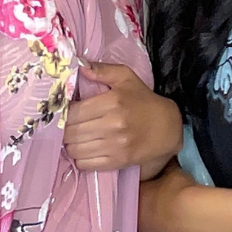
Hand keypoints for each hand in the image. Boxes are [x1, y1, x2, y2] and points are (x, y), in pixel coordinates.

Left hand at [64, 60, 182, 179]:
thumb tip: (80, 66)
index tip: (64, 111)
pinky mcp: (117, 162)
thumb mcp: (126, 77)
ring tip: (75, 137)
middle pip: (71, 132)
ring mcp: (115, 146)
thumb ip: (102, 70)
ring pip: (75, 150)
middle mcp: (112, 125)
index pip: (74, 112)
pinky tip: (84, 149)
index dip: (64, 113)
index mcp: (112, 102)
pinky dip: (79, 158)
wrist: (167, 127)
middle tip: (67, 125)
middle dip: (64, 129)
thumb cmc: (143, 100)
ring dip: (70, 144)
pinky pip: (85, 164)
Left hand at [139, 162, 231, 231]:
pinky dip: (169, 229)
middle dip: (148, 204)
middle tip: (162, 195)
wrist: (193, 217)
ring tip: (173, 210)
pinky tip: (180, 222)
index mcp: (131, 200)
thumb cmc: (177, 190)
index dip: (142, 187)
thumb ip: (164, 166)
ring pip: (151, 226)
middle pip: (139, 211)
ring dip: (158, 219)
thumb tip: (165, 158)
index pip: (132, 192)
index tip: (151, 182)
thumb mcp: (171, 170)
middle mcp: (135, 221)